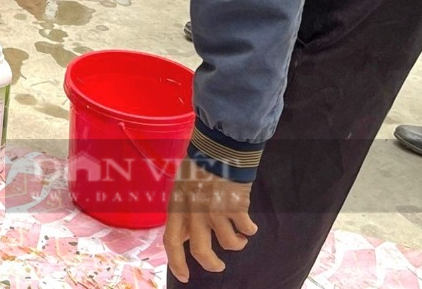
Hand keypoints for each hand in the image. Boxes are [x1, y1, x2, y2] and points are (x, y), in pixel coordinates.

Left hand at [164, 160, 256, 282]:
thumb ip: (185, 212)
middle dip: (212, 264)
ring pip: (229, 243)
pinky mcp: (235, 206)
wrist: (217, 146)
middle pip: (201, 252)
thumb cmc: (198, 166)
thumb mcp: (182, 189)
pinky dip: (249, 229)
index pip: (171, 242)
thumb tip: (189, 237)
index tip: (184, 277)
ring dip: (237, 242)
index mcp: (178, 206)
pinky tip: (248, 224)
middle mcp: (194, 211)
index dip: (177, 262)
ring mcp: (215, 210)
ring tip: (239, 234)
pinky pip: (246, 229)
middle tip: (218, 266)